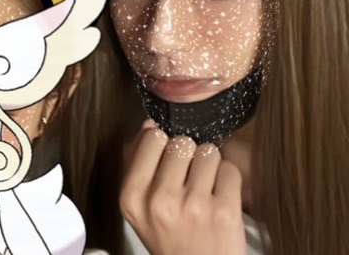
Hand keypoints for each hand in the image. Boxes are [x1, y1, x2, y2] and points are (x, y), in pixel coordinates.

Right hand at [120, 121, 245, 254]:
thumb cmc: (169, 237)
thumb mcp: (138, 205)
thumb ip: (136, 161)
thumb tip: (148, 124)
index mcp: (132, 195)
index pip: (153, 136)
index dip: (164, 145)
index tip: (168, 161)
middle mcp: (159, 200)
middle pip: (182, 142)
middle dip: (188, 155)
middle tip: (187, 181)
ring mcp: (193, 206)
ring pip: (208, 151)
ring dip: (210, 166)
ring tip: (204, 189)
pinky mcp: (224, 212)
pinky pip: (230, 169)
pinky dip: (228, 180)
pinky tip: (220, 198)